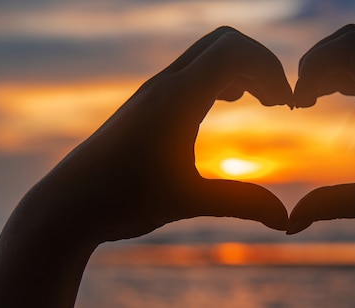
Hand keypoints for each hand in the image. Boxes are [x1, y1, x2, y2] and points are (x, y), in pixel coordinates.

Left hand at [16, 26, 291, 243]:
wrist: (69, 205)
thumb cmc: (123, 201)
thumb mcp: (188, 202)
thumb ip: (241, 204)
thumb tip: (285, 220)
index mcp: (178, 98)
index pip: (234, 51)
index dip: (270, 69)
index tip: (286, 106)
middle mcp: (166, 85)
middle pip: (226, 41)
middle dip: (261, 63)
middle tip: (279, 101)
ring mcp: (156, 91)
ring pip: (210, 54)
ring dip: (243, 69)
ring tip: (264, 102)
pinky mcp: (151, 103)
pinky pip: (197, 70)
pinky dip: (224, 77)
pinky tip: (230, 104)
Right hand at [287, 25, 354, 252]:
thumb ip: (333, 205)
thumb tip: (289, 224)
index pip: (348, 51)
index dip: (313, 68)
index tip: (295, 104)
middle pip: (352, 40)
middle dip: (317, 60)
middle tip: (298, 97)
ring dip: (329, 67)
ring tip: (306, 99)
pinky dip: (343, 76)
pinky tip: (327, 100)